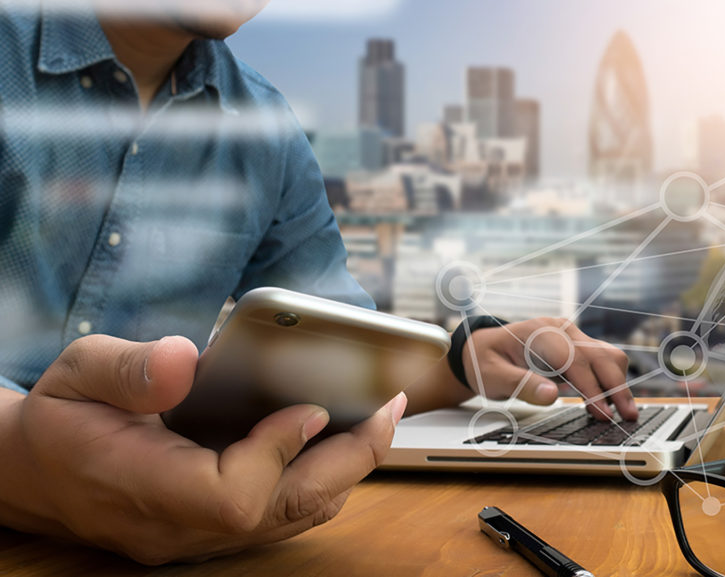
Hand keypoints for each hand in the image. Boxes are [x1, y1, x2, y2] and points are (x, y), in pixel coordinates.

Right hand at [0, 335, 404, 564]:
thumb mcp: (78, 372)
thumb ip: (129, 369)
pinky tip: (337, 438)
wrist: (31, 471)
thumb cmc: (58, 418)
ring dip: (343, 470)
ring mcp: (196, 536)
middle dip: (347, 461)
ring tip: (378, 418)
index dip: (279, 454)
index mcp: (141, 487)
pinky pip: (280, 514)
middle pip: (281, 513)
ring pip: (289, 519)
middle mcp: (177, 526)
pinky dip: (318, 478)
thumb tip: (189, 359)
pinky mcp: (210, 529)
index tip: (309, 407)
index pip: (232, 498)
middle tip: (389, 408)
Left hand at [462, 317, 637, 420]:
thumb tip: (552, 396)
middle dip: (617, 387)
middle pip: (600, 355)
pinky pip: (602, 362)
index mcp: (541, 332)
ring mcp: (572, 337)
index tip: (603, 414)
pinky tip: (610, 404)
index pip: (576, 360)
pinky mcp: (577, 348)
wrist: (483, 350)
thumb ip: (521, 385)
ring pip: (608, 356)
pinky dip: (611, 381)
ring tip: (624, 413)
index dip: (592, 388)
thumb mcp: (493, 376)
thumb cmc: (486, 362)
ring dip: (618, 384)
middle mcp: (562, 330)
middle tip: (628, 417)